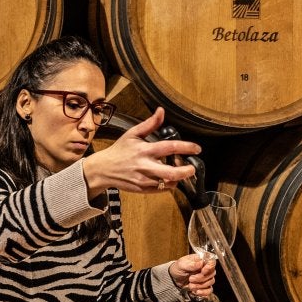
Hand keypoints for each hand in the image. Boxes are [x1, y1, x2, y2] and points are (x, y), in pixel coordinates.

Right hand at [82, 108, 200, 197]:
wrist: (104, 169)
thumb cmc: (119, 150)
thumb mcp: (133, 134)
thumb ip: (150, 124)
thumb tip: (161, 111)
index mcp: (145, 150)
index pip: (170, 147)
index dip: (186, 147)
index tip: (196, 149)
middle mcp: (145, 165)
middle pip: (171, 172)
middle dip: (186, 171)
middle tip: (192, 168)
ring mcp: (144, 179)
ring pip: (168, 183)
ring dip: (178, 178)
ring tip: (180, 172)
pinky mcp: (143, 189)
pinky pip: (161, 190)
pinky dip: (168, 184)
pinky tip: (168, 178)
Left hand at [169, 253, 216, 297]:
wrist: (174, 279)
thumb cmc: (178, 268)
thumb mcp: (182, 264)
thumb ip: (191, 264)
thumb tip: (200, 263)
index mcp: (201, 260)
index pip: (211, 261)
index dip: (209, 267)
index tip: (203, 271)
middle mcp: (205, 268)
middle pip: (212, 273)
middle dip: (201, 278)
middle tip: (190, 279)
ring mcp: (206, 278)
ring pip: (211, 282)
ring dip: (200, 285)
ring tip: (190, 285)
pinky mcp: (205, 286)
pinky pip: (209, 290)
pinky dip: (203, 292)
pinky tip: (195, 291)